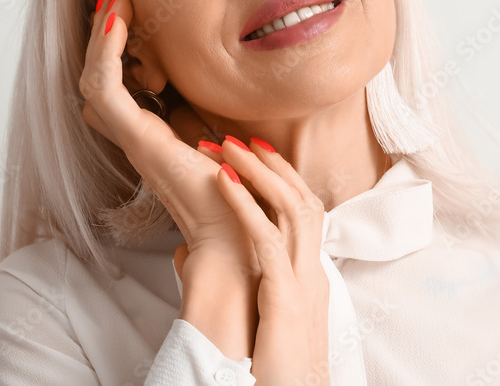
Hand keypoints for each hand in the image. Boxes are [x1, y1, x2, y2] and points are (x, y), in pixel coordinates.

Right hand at [80, 0, 259, 276]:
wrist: (239, 235)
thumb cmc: (240, 195)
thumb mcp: (226, 145)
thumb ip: (215, 127)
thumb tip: (225, 118)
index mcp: (152, 138)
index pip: (116, 89)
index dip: (114, 51)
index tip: (127, 13)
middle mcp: (136, 137)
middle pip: (98, 80)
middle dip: (101, 37)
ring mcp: (133, 137)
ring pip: (95, 80)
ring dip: (101, 37)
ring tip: (114, 2)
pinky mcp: (137, 138)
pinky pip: (105, 87)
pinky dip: (107, 51)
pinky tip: (118, 21)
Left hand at [218, 137, 331, 385]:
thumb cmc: (272, 371)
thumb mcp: (257, 321)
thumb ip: (226, 279)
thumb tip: (186, 252)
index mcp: (308, 278)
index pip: (303, 215)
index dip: (279, 180)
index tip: (251, 155)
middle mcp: (313, 276)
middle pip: (304, 202)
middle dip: (272, 165)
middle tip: (239, 136)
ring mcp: (304, 286)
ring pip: (291, 210)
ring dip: (258, 173)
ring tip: (227, 146)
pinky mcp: (286, 300)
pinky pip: (266, 241)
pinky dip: (245, 205)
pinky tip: (222, 182)